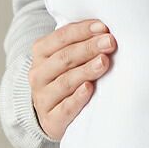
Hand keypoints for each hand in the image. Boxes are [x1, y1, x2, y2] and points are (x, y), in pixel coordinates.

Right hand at [28, 19, 117, 140]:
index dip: (82, 31)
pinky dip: (77, 98)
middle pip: (64, 58)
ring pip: (65, 81)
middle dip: (89, 48)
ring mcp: (43, 98)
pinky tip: (89, 88)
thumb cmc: (68, 78)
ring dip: (86, 70)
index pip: (60, 38)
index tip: (103, 27)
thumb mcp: (69, 58)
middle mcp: (38, 75)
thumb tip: (106, 30)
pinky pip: (65, 108)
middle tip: (110, 42)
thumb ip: (82, 43)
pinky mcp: (51, 120)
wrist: (53, 115)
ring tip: (104, 62)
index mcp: (41, 53)